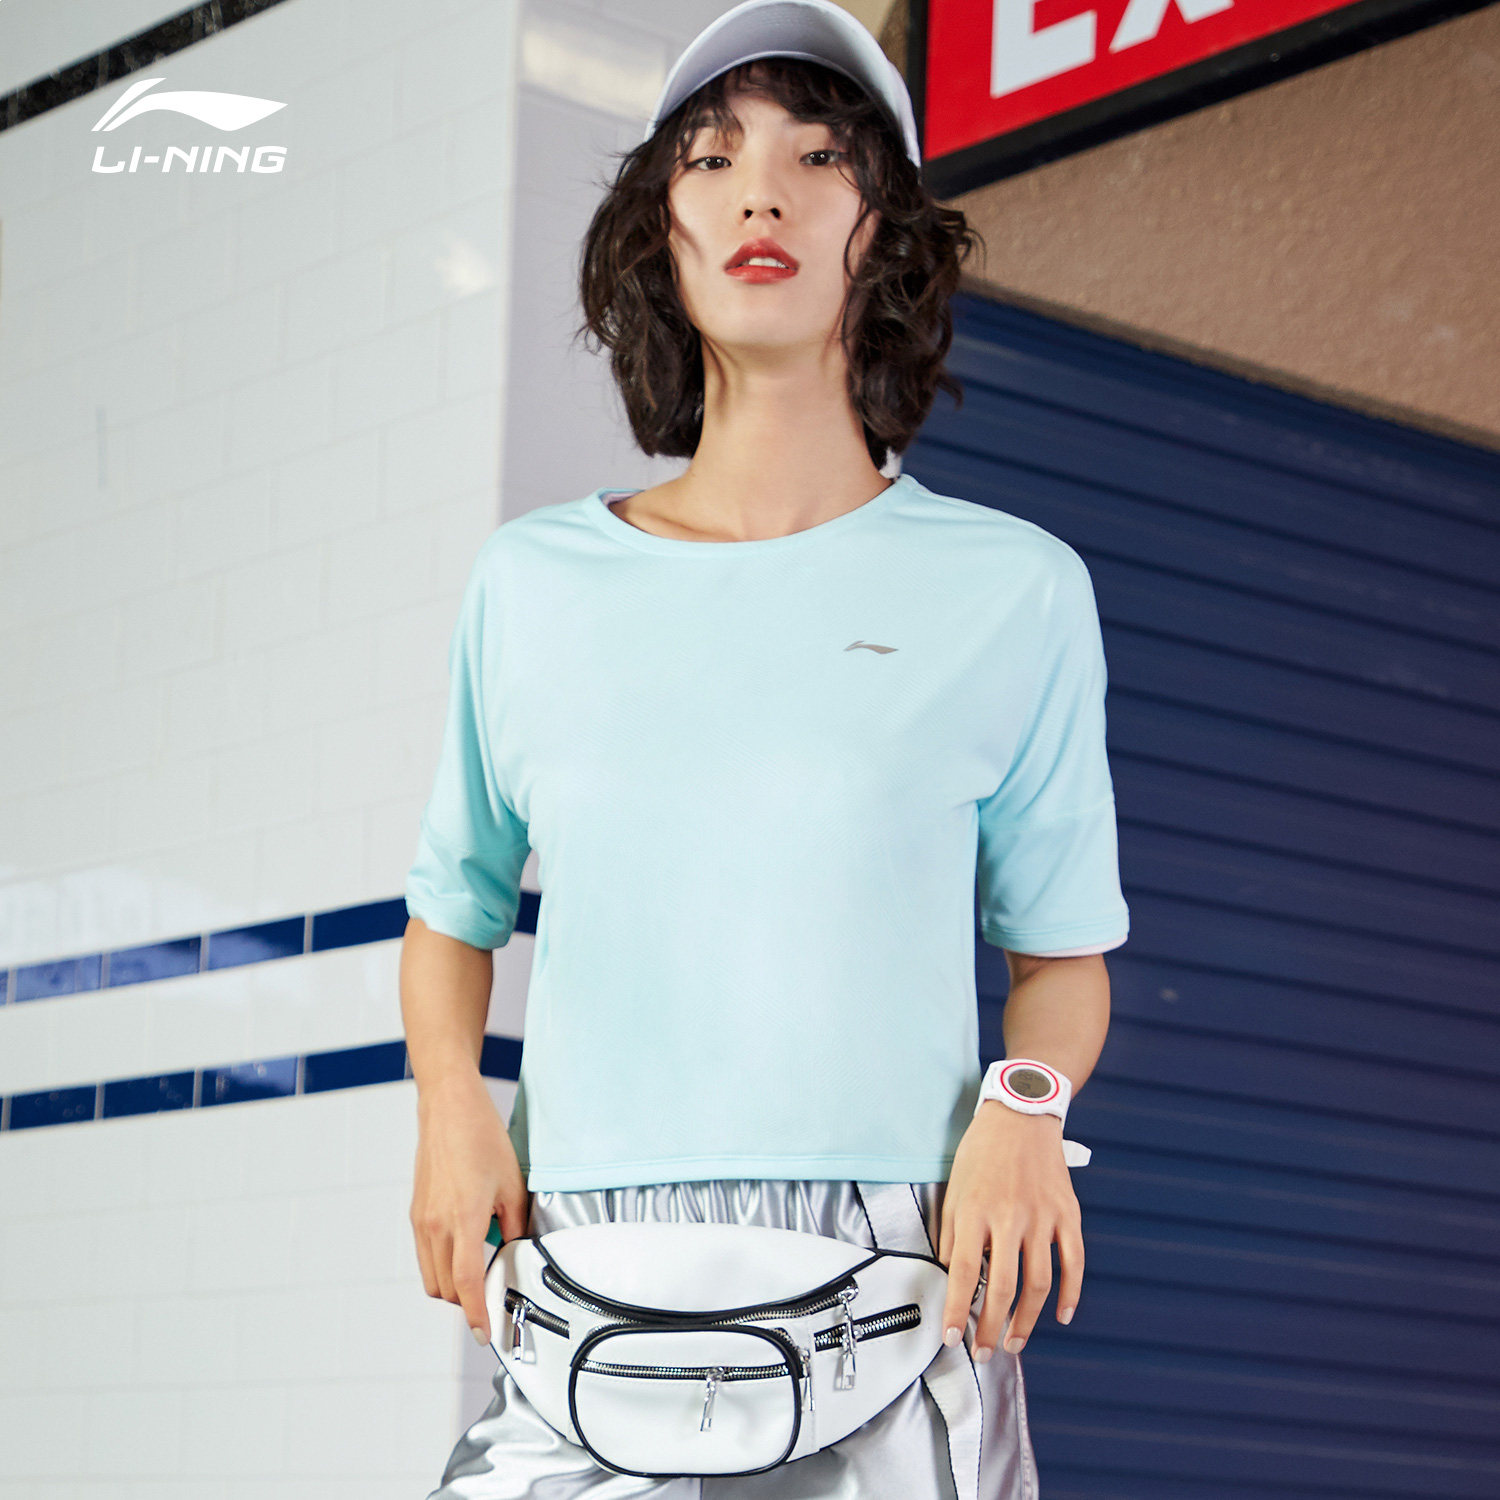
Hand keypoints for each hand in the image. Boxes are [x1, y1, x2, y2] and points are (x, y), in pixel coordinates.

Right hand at [410, 1069, 531, 1346]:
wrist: (449, 1108)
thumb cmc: (483, 1139)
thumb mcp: (512, 1184)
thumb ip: (516, 1226)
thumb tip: (516, 1255)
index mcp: (464, 1218)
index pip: (466, 1282)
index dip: (476, 1313)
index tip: (485, 1333)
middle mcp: (435, 1225)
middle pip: (446, 1289)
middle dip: (467, 1301)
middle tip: (492, 1293)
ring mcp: (421, 1220)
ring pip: (431, 1277)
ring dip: (453, 1285)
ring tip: (479, 1268)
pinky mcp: (416, 1213)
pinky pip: (425, 1256)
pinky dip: (442, 1264)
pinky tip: (465, 1245)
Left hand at [937, 1104, 1083, 1361]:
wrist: (1022, 1114)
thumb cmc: (982, 1150)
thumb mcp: (954, 1186)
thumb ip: (952, 1232)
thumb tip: (947, 1274)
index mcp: (974, 1210)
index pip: (961, 1272)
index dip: (956, 1309)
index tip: (951, 1337)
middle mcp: (1009, 1217)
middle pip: (1001, 1287)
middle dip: (991, 1327)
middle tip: (984, 1351)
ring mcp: (1043, 1217)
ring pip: (1038, 1284)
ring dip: (1026, 1320)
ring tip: (1014, 1341)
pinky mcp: (1068, 1214)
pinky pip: (1073, 1263)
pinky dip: (1071, 1294)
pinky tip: (1062, 1315)